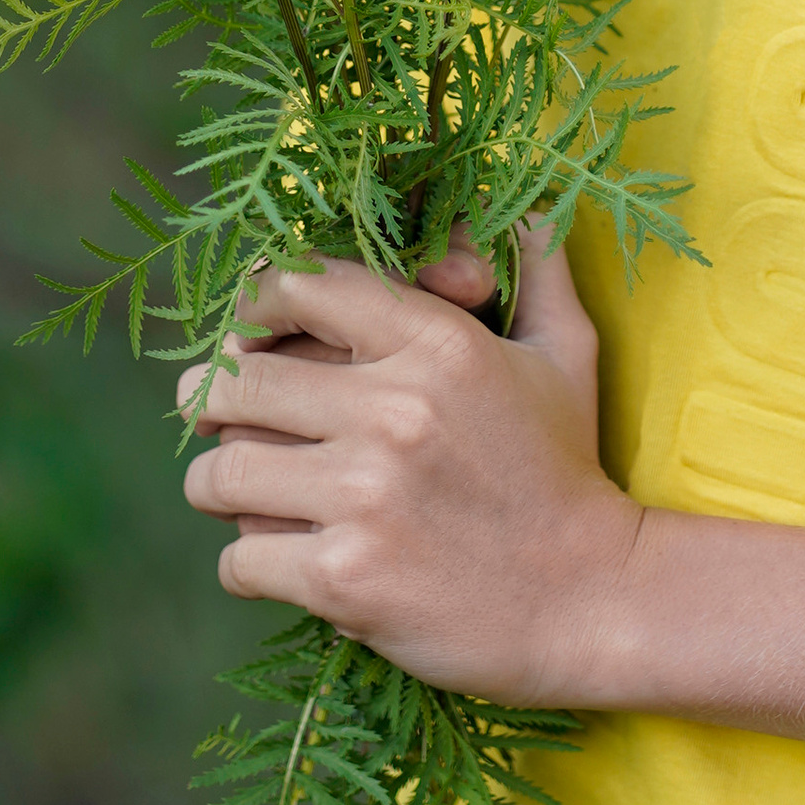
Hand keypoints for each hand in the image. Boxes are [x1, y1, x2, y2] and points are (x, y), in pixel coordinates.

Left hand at [177, 231, 644, 706]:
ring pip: (219, 471)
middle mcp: (392, 409)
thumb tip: (522, 203)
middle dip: (211, 401)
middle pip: (234, 379)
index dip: (250, 306)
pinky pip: (238, 559)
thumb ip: (536, 265)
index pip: (295, 285)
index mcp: (435, 342)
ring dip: (223, 485)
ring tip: (251, 493)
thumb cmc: (569, 471)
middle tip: (221, 420)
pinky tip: (286, 562)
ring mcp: (363, 495)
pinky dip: (249, 564)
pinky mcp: (344, 577)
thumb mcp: (566, 352)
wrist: (592, 602)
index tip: (246, 336)